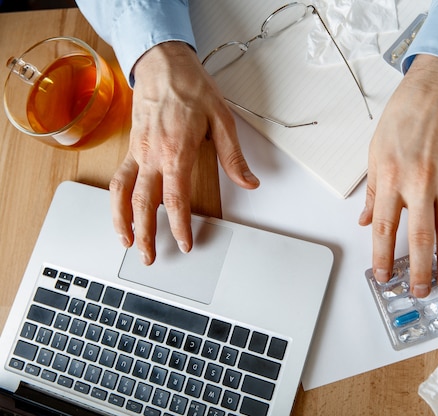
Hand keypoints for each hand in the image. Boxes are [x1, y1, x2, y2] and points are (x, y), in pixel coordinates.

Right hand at [109, 41, 258, 264]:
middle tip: (150, 257)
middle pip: (144, 202)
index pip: (176, 198)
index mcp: (177, 150)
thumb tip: (249, 181)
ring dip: (122, 221)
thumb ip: (233, 155)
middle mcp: (152, 154)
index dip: (179, 225)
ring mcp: (138, 151)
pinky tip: (120, 213)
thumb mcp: (222, 118)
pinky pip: (118, 178)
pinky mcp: (131, 147)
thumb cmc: (191, 87)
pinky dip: (116, 200)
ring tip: (127, 242)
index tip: (185, 243)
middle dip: (147, 234)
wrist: (163, 63)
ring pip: (122, 192)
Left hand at [359, 54, 437, 296]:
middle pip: (420, 237)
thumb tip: (368, 220)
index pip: (385, 228)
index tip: (384, 276)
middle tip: (418, 291)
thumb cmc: (405, 115)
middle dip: (418, 270)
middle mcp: (418, 181)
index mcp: (390, 176)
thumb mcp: (376, 151)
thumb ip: (374, 190)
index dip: (384, 257)